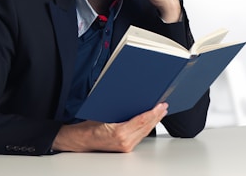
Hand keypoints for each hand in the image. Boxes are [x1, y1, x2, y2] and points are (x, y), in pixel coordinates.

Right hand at [52, 103, 167, 152]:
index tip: (160, 105)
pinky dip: (147, 127)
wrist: (82, 140)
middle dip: (156, 115)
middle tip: (164, 106)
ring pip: (145, 132)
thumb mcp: (104, 112)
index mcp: (119, 132)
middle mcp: (124, 141)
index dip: (153, 112)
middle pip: (146, 127)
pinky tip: (151, 121)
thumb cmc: (90, 125)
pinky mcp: (127, 148)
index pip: (141, 120)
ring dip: (154, 121)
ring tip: (161, 112)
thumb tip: (132, 97)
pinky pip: (141, 136)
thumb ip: (119, 108)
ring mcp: (126, 146)